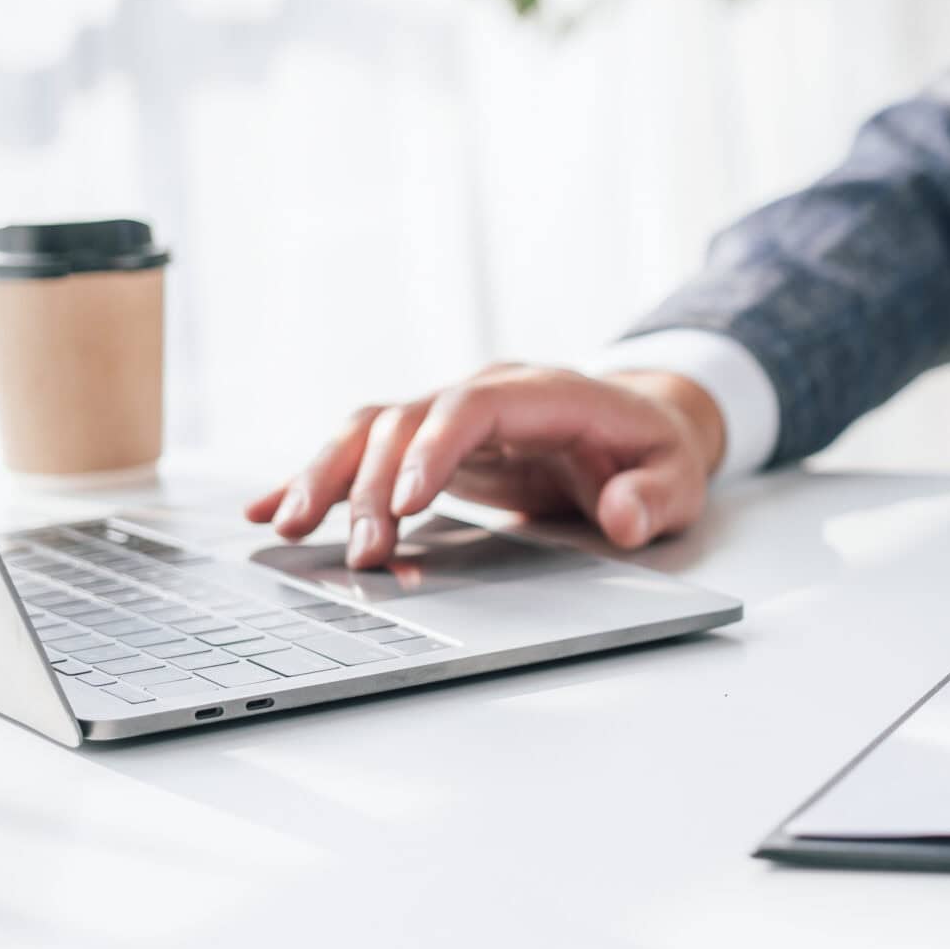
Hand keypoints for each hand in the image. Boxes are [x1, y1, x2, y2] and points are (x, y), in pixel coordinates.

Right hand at [243, 365, 727, 567]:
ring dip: (328, 476)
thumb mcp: (680, 477)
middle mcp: (486, 393)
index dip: (435, 448)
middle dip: (376, 485)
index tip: (407, 503)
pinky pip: (363, 451)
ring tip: (288, 527)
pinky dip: (318, 477)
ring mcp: (451, 414)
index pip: (475, 406)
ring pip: (372, 431)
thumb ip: (655, 495)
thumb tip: (624, 516)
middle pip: (410, 421)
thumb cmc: (655, 452)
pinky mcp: (429, 443)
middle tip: (361, 555)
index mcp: (546, 394)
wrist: (639, 424)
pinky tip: (269, 510)